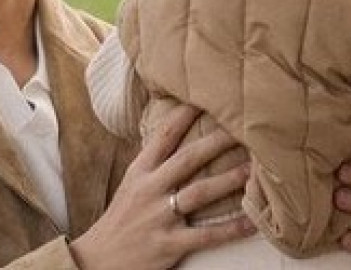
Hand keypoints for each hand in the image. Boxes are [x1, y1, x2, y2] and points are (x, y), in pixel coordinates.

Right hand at [70, 104, 255, 268]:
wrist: (96, 261)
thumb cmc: (121, 219)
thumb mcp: (131, 185)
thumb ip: (154, 164)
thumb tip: (179, 135)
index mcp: (140, 172)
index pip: (163, 136)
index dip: (184, 115)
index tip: (205, 97)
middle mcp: (149, 190)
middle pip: (187, 159)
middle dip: (217, 142)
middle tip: (243, 128)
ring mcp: (159, 217)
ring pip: (200, 193)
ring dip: (229, 180)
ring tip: (254, 170)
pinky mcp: (168, 245)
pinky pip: (206, 235)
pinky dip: (230, 229)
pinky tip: (251, 223)